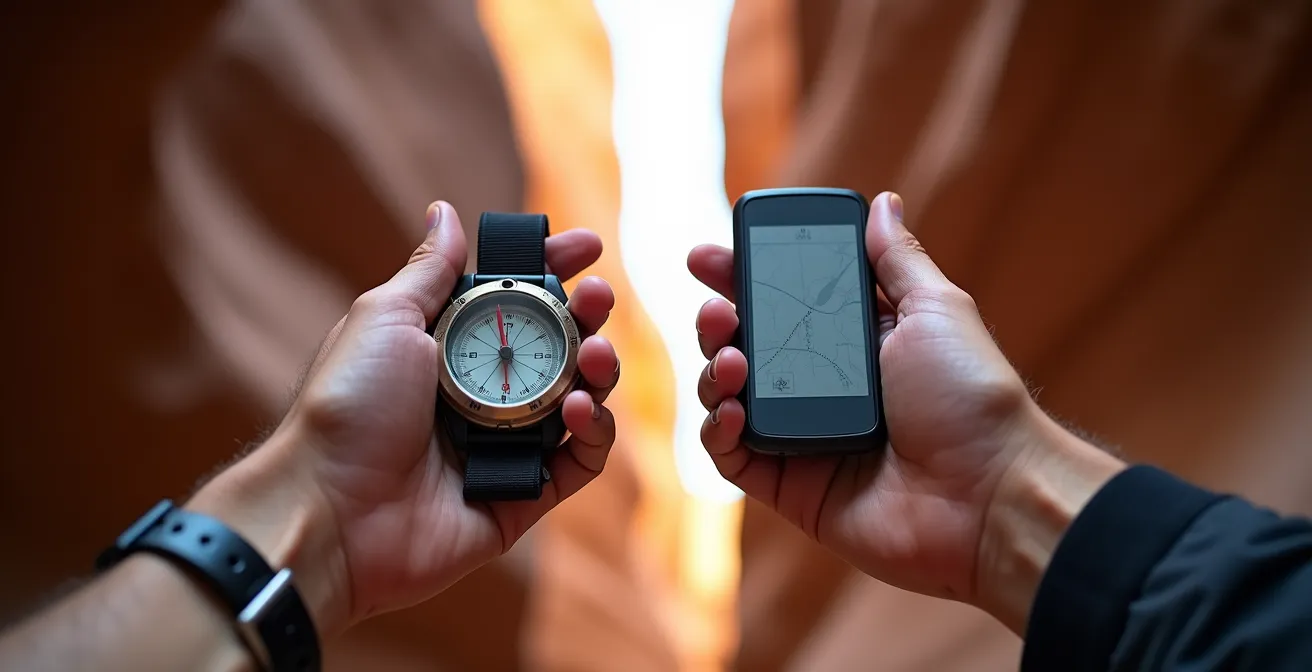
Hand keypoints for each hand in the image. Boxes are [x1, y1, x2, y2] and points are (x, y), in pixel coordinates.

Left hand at [190, 202, 619, 633]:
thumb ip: (429, 271)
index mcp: (451, 345)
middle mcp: (483, 391)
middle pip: (560, 345)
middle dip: (588, 315)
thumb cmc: (346, 408)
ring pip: (581, 398)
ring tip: (594, 356)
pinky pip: (581, 461)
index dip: (554, 270)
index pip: (518, 299)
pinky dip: (596, 432)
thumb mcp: (385, 319)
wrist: (330, 509)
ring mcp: (506, 443)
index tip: (587, 246)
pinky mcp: (523, 492)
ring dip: (599, 368)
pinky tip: (582, 411)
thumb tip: (445, 211)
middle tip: (597, 299)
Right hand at [688, 192, 1078, 615]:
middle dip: (717, 322)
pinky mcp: (790, 487)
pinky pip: (732, 457)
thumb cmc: (972, 399)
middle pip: (745, 345)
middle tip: (715, 311)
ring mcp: (802, 437)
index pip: (782, 301)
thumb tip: (883, 204)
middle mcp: (822, 386)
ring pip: (728, 397)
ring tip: (730, 360)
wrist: (989, 493)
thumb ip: (897, 261)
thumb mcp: (937, 310)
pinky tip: (732, 410)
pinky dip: (718, 430)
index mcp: (854, 342)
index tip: (709, 256)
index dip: (741, 278)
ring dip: (714, 370)